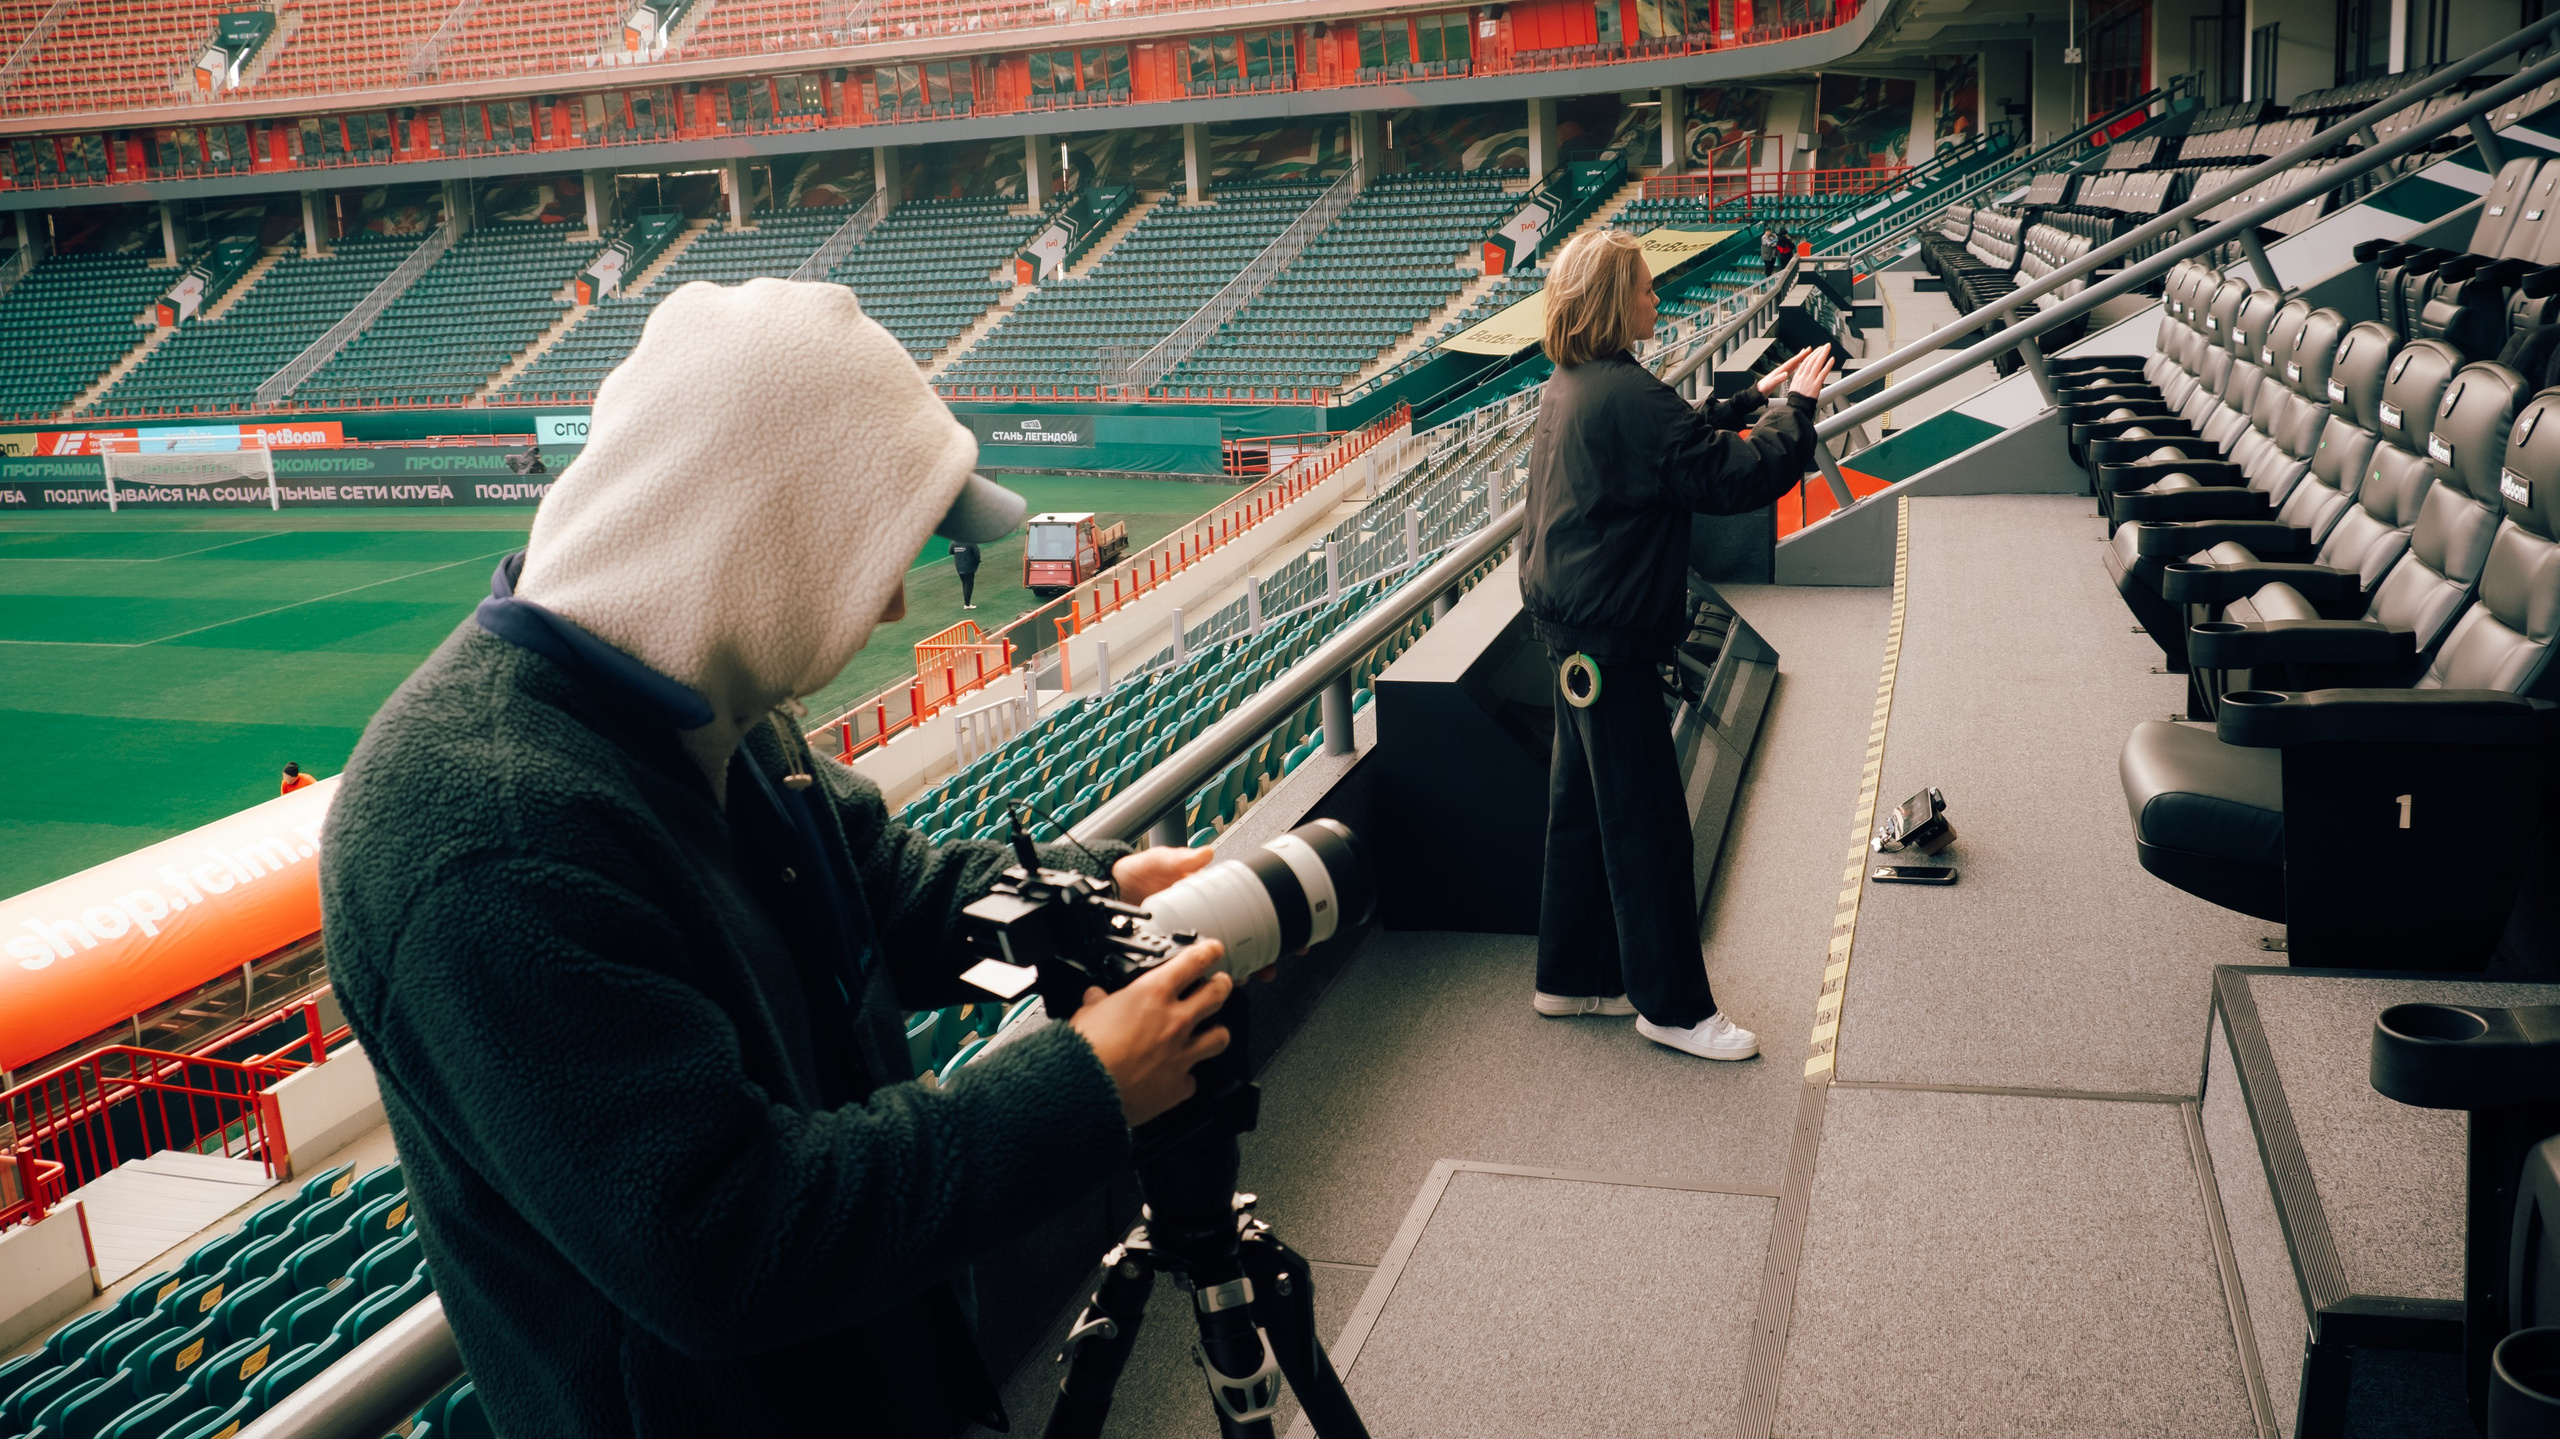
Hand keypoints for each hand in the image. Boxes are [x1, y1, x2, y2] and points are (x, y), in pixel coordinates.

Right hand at [1068, 940, 1232, 1125]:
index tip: (1214, 950)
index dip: (1209, 952)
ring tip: (1213, 1031)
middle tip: (1221, 984)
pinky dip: (1186, 1078)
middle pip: (1217, 994)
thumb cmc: (1087, 1050)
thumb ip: (1098, 1002)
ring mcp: (1182, 1053)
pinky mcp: (1179, 1085)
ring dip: (1217, 1032)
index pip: (1194, 962)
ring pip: (1220, 1037)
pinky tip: (1179, 1077)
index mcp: (1154, 994)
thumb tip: (1096, 997)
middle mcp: (1175, 1021)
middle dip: (1223, 985)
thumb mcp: (1088, 1013)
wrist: (1086, 1088)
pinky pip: (1193, 1080)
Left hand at [1112, 846, 1277, 981]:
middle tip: (1271, 966)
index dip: (1269, 920)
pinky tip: (1216, 983)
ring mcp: (1189, 936)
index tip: (1288, 930)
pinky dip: (1209, 977)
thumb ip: (1177, 858)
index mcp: (1204, 894)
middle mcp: (1202, 916)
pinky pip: (1197, 968)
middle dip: (1262, 954)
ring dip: (1240, 968)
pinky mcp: (1173, 952)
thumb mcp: (1155, 861)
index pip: (1244, 906)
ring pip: (1223, 956)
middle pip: (1241, 938)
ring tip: (1248, 977)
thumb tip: (1203, 854)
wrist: (1108, 891)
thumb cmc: (1134, 873)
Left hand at [1754, 347, 1808, 395]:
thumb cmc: (1762, 389)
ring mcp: (1781, 373)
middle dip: (1801, 355)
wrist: (1757, 392)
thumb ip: (1777, 380)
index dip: (1800, 356)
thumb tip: (1785, 374)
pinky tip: (1798, 366)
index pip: (1791, 362)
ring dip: (1799, 360)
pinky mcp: (1781, 376)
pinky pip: (1791, 369)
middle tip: (1809, 349)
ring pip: (1792, 364)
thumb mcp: (1769, 385)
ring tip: (1805, 355)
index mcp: (1779, 371)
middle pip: (1793, 361)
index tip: (1806, 351)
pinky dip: (1796, 366)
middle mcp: (1780, 370)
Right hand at [1790, 347, 1836, 400]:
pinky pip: (1823, 373)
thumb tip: (1803, 371)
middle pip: (1811, 360)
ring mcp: (1810, 380)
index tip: (1816, 349)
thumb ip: (1800, 377)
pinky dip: (1828, 365)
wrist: (1797, 407)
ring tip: (1828, 348)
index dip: (1811, 354)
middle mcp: (1804, 376)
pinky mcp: (1816, 385)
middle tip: (1825, 346)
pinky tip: (1832, 359)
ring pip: (1817, 364)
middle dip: (1819, 351)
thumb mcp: (1794, 385)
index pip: (1805, 361)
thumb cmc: (1797, 399)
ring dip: (1823, 354)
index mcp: (1798, 376)